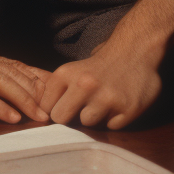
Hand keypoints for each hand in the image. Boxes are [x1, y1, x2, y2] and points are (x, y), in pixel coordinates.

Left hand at [38, 37, 161, 129]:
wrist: (135, 48)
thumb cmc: (100, 65)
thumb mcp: (73, 70)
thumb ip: (57, 90)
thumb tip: (37, 113)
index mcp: (67, 74)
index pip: (46, 107)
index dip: (54, 108)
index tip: (62, 107)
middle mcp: (84, 85)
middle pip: (61, 118)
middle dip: (69, 117)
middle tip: (80, 109)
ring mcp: (107, 98)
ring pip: (87, 123)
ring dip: (95, 116)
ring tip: (103, 101)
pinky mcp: (127, 108)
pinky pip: (112, 125)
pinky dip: (114, 118)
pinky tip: (118, 103)